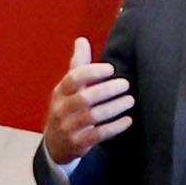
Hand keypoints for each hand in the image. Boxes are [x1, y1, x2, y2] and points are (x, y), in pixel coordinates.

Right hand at [41, 39, 133, 163]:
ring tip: (130, 100)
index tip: (111, 69)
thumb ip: (78, 65)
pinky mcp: (78, 144)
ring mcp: (68, 128)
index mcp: (60, 92)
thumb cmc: (67, 108)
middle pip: (84, 98)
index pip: (73, 78)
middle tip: (125, 84)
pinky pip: (98, 135)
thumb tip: (81, 40)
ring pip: (92, 117)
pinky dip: (114, 127)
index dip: (92, 72)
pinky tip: (128, 120)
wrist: (55, 144)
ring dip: (114, 107)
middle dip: (107, 90)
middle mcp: (61, 109)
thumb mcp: (67, 88)